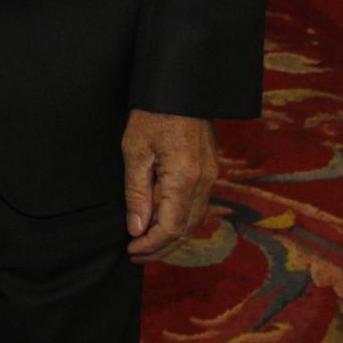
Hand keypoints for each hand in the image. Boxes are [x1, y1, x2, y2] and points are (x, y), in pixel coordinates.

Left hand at [122, 109, 217, 260]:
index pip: (171, 227)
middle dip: (161, 247)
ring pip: (195, 220)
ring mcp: (211, 176)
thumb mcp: (135, 151)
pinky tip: (162, 221)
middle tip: (136, 255)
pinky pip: (198, 205)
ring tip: (146, 243)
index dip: (151, 244)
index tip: (131, 250)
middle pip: (186, 230)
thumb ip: (137, 192)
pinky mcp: (210, 169)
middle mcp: (205, 181)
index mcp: (185, 178)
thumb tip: (137, 228)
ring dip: (171, 236)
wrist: (179, 87)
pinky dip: (181, 220)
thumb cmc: (153, 113)